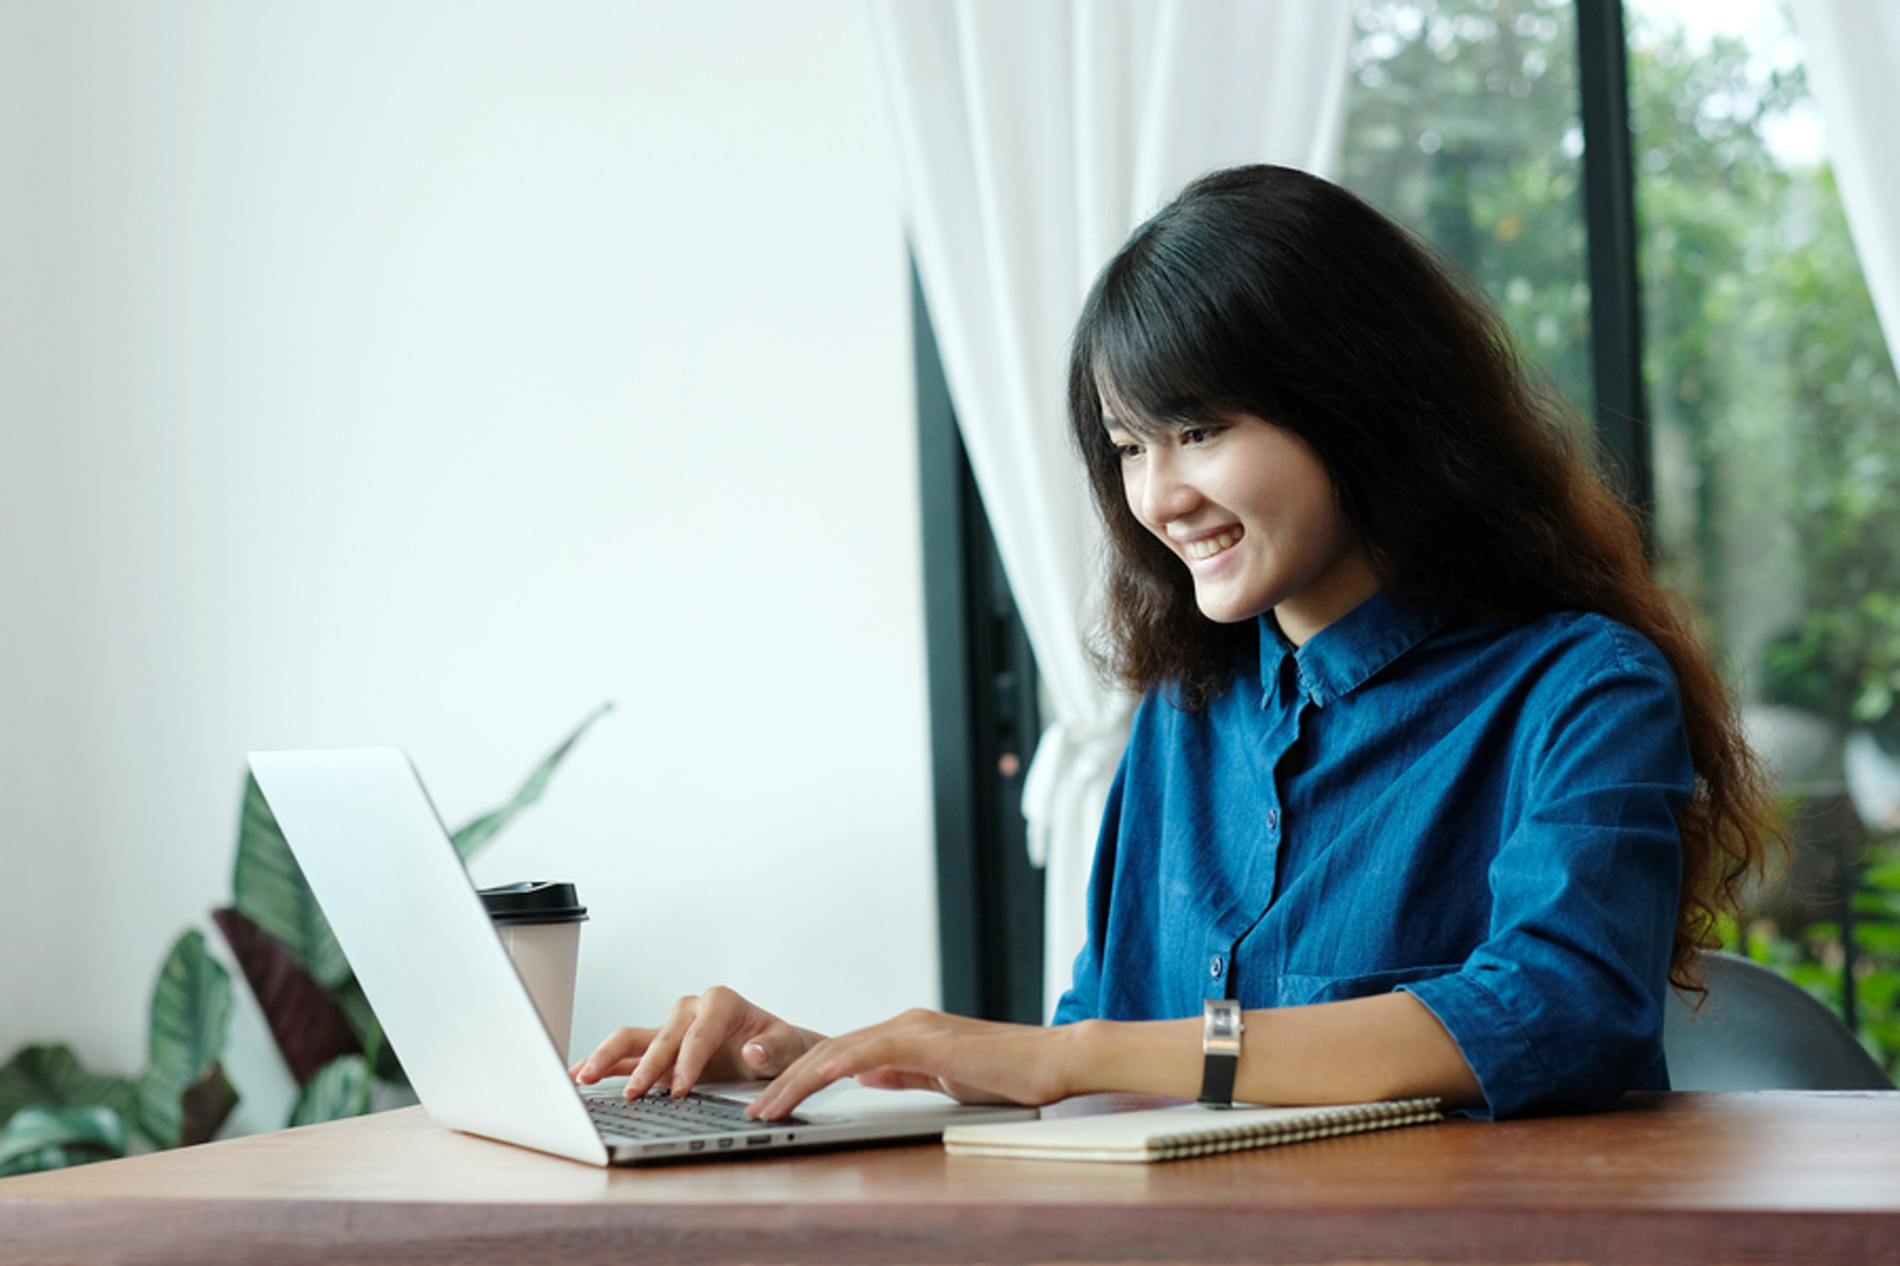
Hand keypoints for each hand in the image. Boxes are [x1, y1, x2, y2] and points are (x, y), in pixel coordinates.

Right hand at [569, 986, 816, 1098]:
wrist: (774, 1050)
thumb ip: (773, 1048)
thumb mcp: (788, 1046)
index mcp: (721, 1003)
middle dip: (646, 1066)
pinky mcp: (658, 1048)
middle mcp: (690, 1010)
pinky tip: (579, 1075)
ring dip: (607, 1058)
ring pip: (631, 1039)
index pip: (698, 1032)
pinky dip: (602, 1063)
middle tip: (634, 1094)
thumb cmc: (780, 1045)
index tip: (680, 1089)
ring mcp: (670, 1028)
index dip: (688, 1061)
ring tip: (585, 1078)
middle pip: (661, 1036)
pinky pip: (624, 1054)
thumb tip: (751, 1050)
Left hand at [748, 1009, 1077, 1120]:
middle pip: (828, 1050)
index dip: (801, 1078)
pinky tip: (808, 1083)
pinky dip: (831, 1068)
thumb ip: (904, 1073)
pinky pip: (866, 1053)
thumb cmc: (1010, 1074)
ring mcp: (913, 1029)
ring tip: (765, 1107)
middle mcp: (904, 1025)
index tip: (773, 1101)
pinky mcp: (924, 1040)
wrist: (1054, 1060)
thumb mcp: (944, 1077)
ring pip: (837, 1050)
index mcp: (907, 1034)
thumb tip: (865, 1076)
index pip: (840, 1055)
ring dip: (795, 1080)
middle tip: (753, 1108)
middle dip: (784, 1080)